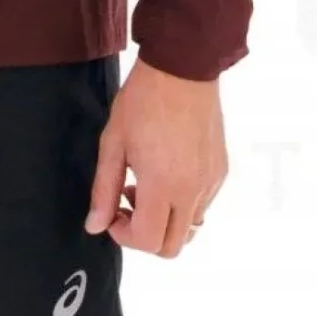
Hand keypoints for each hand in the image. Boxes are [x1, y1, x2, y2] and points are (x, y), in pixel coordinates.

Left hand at [83, 57, 226, 258]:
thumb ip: (104, 190)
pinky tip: (168, 172)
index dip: (124, 237)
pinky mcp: (221, 170)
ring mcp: (211, 182)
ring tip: (146, 186)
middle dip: (145, 237)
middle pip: (173, 247)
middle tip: (127, 205)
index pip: (148, 241)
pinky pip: (203, 205)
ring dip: (165, 220)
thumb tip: (95, 225)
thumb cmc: (143, 101)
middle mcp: (192, 191)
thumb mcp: (113, 144)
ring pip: (191, 228)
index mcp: (163, 186)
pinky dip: (182, 203)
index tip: (112, 213)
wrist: (183, 69)